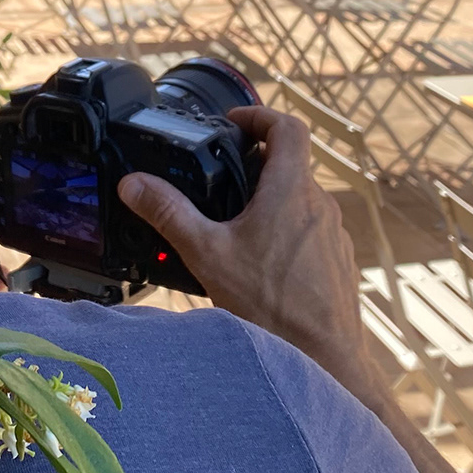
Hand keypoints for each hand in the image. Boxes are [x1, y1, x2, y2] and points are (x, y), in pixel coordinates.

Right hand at [116, 108, 382, 405]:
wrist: (324, 356)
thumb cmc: (271, 305)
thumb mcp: (207, 254)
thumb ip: (169, 213)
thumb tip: (134, 184)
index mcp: (290, 190)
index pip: (287, 127)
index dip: (260, 115)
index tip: (235, 122)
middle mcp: (320, 205)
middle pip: (292, 165)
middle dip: (257, 165)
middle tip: (223, 177)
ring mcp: (334, 234)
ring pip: (302, 200)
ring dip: (273, 200)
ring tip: (237, 224)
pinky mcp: (338, 261)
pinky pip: (312, 231)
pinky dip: (288, 231)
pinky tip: (262, 262)